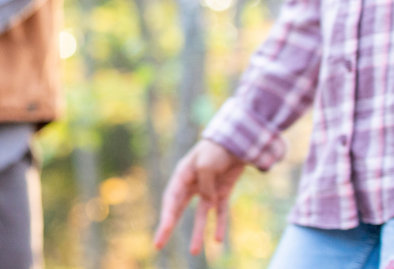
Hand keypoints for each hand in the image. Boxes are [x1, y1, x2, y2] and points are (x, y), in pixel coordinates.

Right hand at [153, 139, 246, 254]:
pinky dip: (219, 225)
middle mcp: (191, 185)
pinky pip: (220, 212)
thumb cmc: (215, 150)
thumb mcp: (206, 164)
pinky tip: (218, 241)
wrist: (236, 141)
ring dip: (198, 233)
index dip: (166, 217)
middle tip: (157, 245)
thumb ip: (205, 185)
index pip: (171, 200)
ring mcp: (207, 190)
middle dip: (168, 227)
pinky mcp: (222, 193)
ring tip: (195, 252)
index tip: (163, 232)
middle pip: (177, 210)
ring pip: (200, 216)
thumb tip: (209, 202)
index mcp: (182, 175)